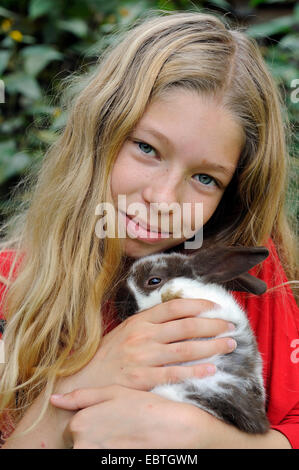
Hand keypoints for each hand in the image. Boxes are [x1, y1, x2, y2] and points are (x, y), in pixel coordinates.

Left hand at [51, 385, 214, 448]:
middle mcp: (83, 446)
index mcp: (81, 424)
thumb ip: (81, 396)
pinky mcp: (110, 466)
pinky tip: (130, 446)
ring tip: (127, 438)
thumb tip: (54, 399)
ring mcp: (96, 459)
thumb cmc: (145, 407)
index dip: (90, 423)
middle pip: (79, 443)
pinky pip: (103, 458)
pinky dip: (115, 452)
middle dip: (95, 436)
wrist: (176, 430)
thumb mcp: (113, 392)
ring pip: (91, 451)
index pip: (72, 429)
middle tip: (121, 428)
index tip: (110, 420)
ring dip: (104, 446)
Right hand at [57, 298, 235, 393]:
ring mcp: (143, 357)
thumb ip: (149, 322)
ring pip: (185, 349)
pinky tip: (211, 369)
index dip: (198, 305)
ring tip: (229, 345)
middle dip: (213, 325)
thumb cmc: (108, 354)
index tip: (216, 307)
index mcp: (140, 320)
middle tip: (231, 326)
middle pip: (186, 326)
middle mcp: (143, 335)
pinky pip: (175, 374)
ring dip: (211, 346)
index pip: (174, 307)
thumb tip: (177, 314)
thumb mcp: (125, 330)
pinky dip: (195, 371)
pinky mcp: (143, 379)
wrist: (86, 379)